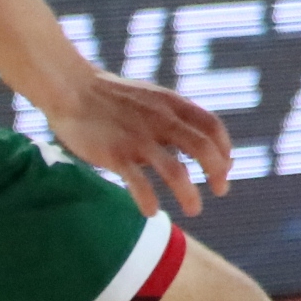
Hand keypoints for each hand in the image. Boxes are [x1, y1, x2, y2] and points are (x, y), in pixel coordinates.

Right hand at [34, 69, 232, 217]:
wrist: (73, 88)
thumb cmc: (113, 97)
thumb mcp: (153, 98)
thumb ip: (174, 118)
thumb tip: (193, 146)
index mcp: (173, 105)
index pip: (212, 126)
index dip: (224, 148)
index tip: (227, 167)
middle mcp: (162, 121)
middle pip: (202, 148)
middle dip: (217, 172)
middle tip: (221, 191)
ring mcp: (139, 138)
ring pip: (175, 171)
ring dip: (189, 193)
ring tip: (194, 210)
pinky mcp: (115, 153)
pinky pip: (138, 182)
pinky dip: (148, 199)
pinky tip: (152, 212)